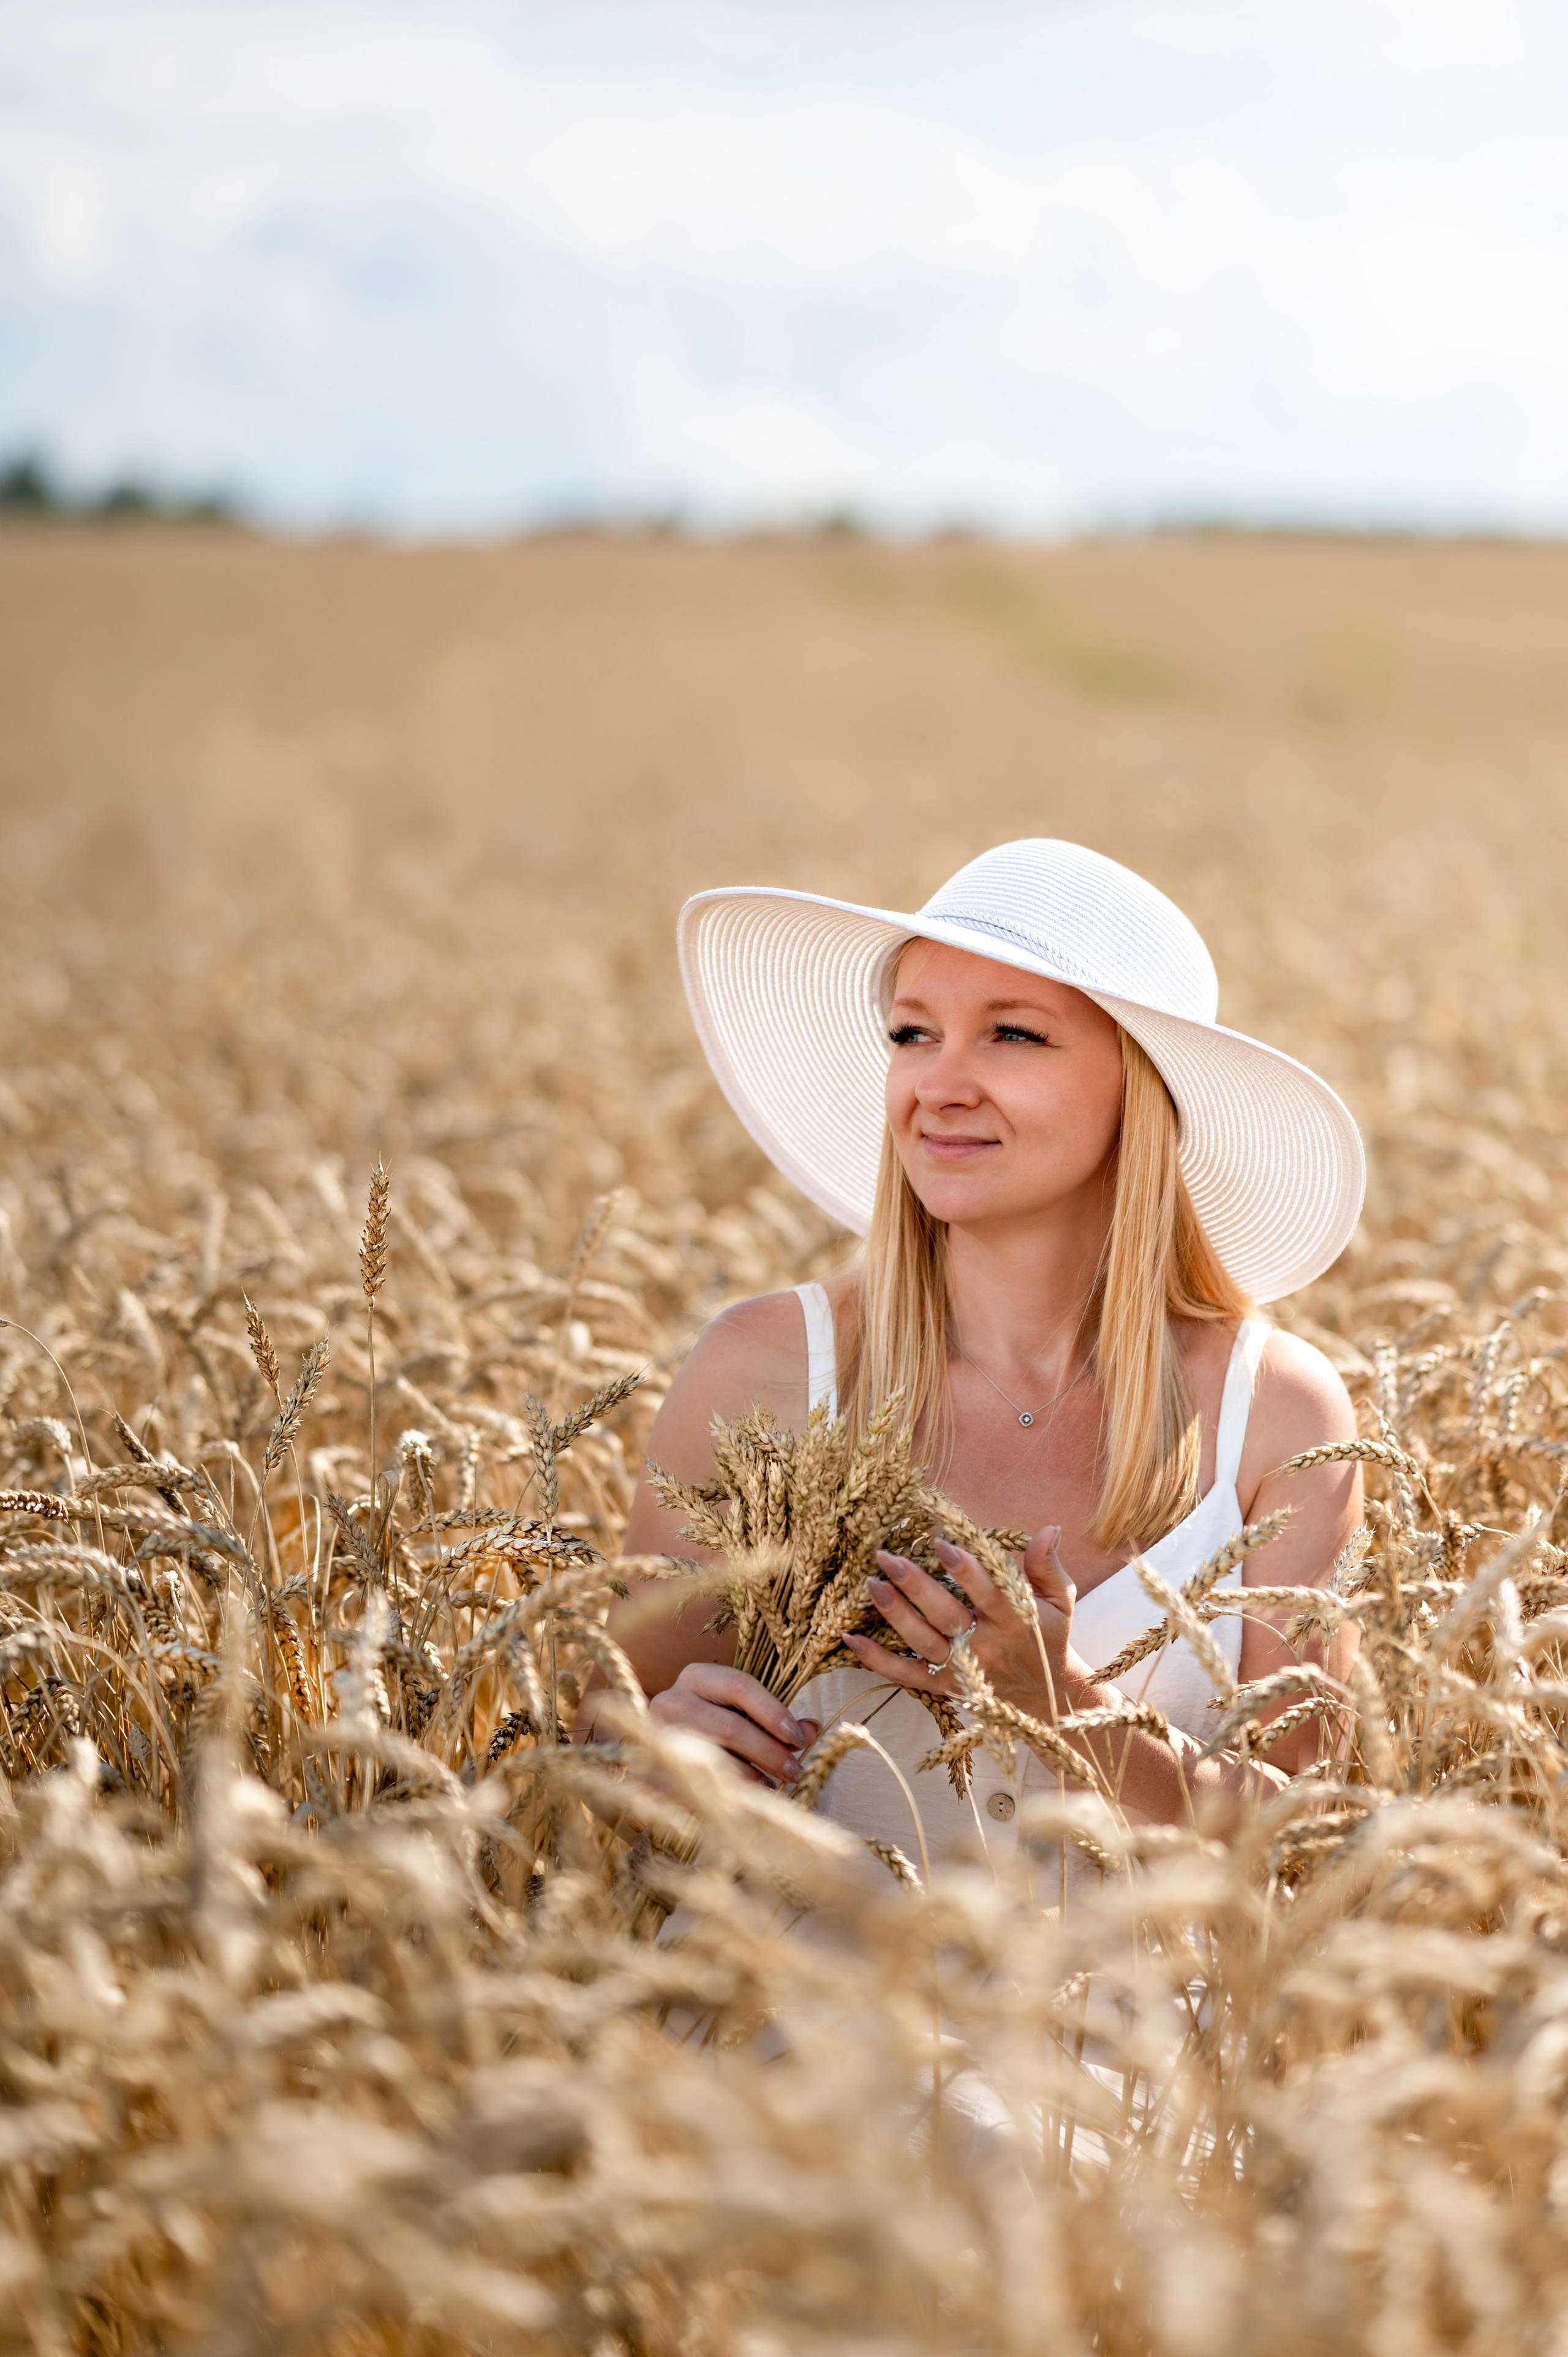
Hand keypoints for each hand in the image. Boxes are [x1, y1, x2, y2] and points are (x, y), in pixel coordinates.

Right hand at [648, 1662, 818, 1786]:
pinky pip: (696, 1784)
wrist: (654, 1746)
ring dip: (751, 1776)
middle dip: (768, 1751)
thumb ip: (775, 1720)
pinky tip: (747, 1798)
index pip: (740, 1685)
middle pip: (729, 1725)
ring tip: (775, 1787)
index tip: (800, 1739)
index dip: (773, 1712)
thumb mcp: (740, 1712)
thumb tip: (813, 1728)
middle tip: (795, 1771)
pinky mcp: (651, 1768)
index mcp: (697, 1677)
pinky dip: (726, 1792)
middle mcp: (672, 1700)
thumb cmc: (709, 1723)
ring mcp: (657, 1735)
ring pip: (713, 1758)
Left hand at [847, 1525, 1078, 1717]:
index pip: (988, 1594)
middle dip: (916, 1586)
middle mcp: (986, 1648)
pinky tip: (851, 1637)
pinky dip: (877, 1660)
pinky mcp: (943, 1687)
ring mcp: (962, 1670)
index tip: (941, 1543)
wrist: (1045, 1699)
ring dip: (894, 1614)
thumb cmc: (1049, 1637)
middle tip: (887, 1557)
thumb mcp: (1060, 1600)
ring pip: (922, 1643)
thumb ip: (1048, 1566)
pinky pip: (906, 1674)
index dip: (965, 1570)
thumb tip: (1048, 1527)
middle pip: (946, 1616)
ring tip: (871, 1584)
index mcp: (1016, 1622)